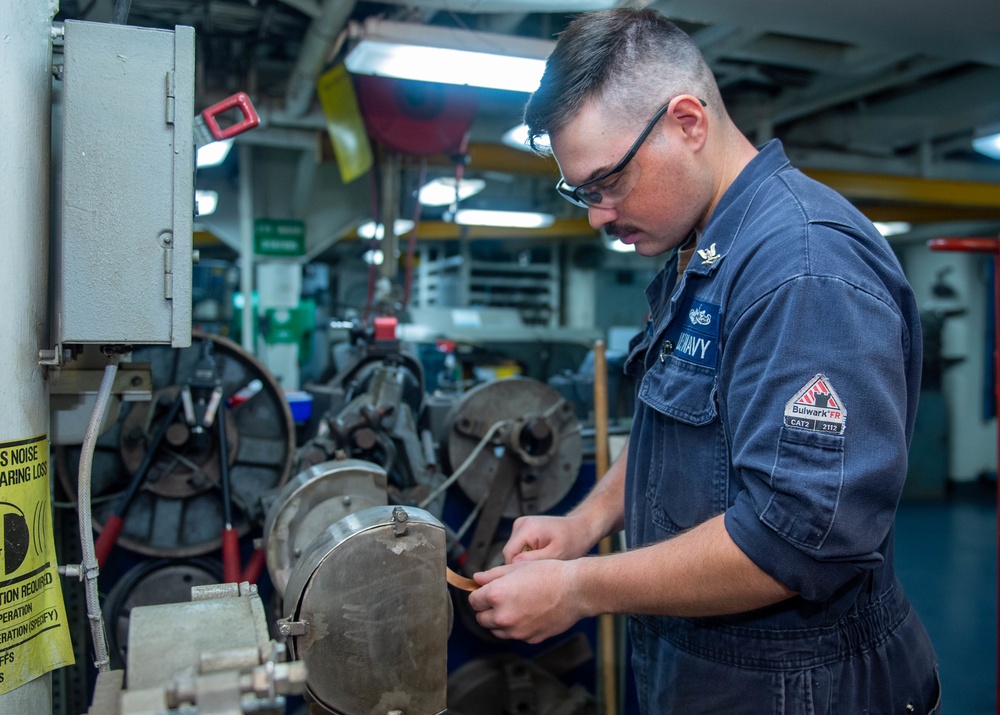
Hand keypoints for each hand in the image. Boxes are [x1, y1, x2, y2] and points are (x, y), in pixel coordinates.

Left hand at [468, 559, 583, 642]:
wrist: (575, 590)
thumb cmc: (548, 574)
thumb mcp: (517, 567)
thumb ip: (492, 575)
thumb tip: (476, 579)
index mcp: (496, 595)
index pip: (473, 601)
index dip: (480, 595)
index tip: (487, 591)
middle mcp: (503, 617)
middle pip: (481, 619)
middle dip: (487, 609)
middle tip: (501, 598)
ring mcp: (516, 631)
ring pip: (496, 630)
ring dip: (500, 621)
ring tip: (516, 605)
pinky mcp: (530, 638)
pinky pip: (516, 635)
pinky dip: (518, 627)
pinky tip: (530, 613)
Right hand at [502, 514, 596, 564]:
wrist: (581, 528)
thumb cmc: (573, 541)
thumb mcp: (556, 554)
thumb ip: (534, 559)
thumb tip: (512, 565)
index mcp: (527, 528)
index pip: (508, 554)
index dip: (517, 569)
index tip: (534, 576)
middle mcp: (520, 523)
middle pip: (510, 553)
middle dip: (523, 564)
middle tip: (543, 569)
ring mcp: (521, 525)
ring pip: (514, 551)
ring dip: (526, 559)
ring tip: (545, 561)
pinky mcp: (524, 529)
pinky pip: (519, 547)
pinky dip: (529, 554)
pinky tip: (544, 555)